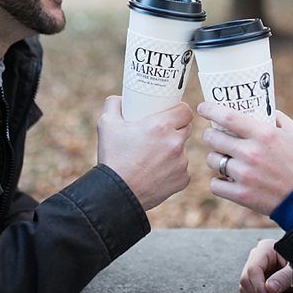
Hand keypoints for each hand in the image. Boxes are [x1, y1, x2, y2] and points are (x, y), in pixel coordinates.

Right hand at [97, 96, 192, 210]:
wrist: (116, 194)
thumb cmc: (112, 158)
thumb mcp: (106, 124)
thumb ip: (114, 104)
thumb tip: (121, 99)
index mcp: (161, 126)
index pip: (185, 111)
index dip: (179, 110)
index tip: (171, 113)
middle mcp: (175, 143)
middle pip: (186, 128)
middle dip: (176, 128)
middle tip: (160, 132)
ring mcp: (181, 162)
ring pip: (182, 150)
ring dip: (173, 150)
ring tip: (153, 156)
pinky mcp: (182, 180)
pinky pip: (181, 169)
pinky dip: (171, 169)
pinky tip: (156, 172)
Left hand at [198, 102, 292, 215]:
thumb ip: (277, 118)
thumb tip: (261, 108)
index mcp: (264, 134)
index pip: (227, 116)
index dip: (210, 109)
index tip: (203, 107)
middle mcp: (251, 153)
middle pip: (213, 138)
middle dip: (210, 135)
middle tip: (214, 135)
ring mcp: (244, 175)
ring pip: (212, 160)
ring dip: (215, 158)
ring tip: (225, 158)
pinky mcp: (241, 195)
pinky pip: (215, 184)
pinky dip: (219, 181)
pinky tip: (227, 179)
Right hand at [240, 239, 292, 292]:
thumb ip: (285, 278)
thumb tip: (269, 287)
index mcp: (267, 248)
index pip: (254, 269)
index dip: (259, 287)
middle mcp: (258, 255)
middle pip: (246, 277)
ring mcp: (256, 264)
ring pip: (245, 284)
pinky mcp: (257, 275)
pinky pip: (248, 288)